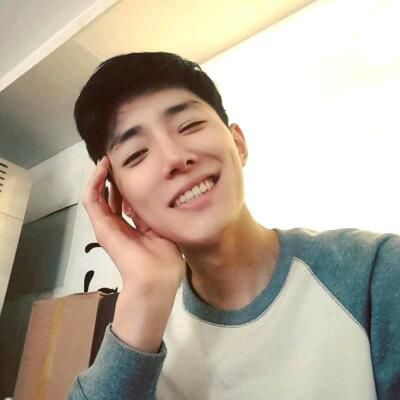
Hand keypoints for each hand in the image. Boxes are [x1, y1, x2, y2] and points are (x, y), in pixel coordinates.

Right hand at [82, 156, 185, 293]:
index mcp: (135, 227)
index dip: (129, 185)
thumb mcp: (162, 227)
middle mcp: (119, 225)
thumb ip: (154, 212)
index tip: (134, 167)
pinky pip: (92, 198)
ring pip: (98, 194)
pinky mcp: (101, 225)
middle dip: (114, 177)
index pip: (127, 201)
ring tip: (108, 158)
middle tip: (119, 159)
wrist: (155, 277)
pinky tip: (102, 167)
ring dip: (102, 176)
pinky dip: (94, 181)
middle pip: (111, 195)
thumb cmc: (165, 257)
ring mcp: (108, 225)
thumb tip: (152, 193)